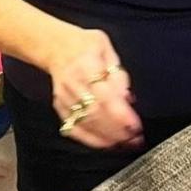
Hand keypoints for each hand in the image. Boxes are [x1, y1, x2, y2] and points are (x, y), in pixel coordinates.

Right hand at [44, 28, 142, 150]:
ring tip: (126, 143)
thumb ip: (117, 72)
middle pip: (95, 113)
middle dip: (117, 129)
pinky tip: (106, 144)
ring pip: (86, 123)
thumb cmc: (84, 45)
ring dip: (108, 137)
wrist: (55, 47)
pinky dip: (91, 139)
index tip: (136, 125)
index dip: (120, 114)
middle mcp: (73, 83)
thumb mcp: (105, 46)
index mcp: (86, 64)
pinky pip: (74, 128)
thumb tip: (125, 97)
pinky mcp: (60, 107)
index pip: (105, 94)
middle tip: (136, 139)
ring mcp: (64, 98)